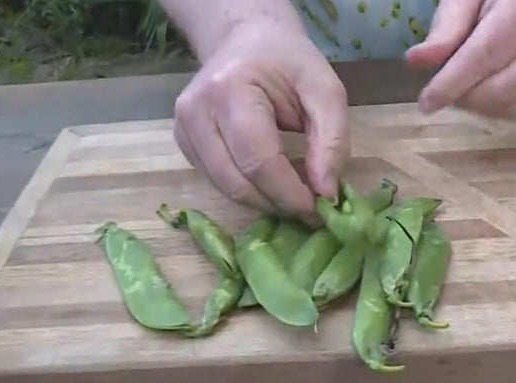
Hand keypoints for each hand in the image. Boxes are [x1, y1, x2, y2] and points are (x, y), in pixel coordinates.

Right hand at [173, 18, 348, 221]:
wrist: (247, 40)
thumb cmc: (288, 63)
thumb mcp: (325, 90)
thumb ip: (332, 140)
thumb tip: (326, 193)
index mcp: (230, 90)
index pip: (258, 160)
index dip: (290, 193)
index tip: (321, 209)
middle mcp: (196, 111)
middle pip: (237, 182)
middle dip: (278, 203)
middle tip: (311, 209)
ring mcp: (183, 128)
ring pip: (225, 189)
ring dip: (264, 201)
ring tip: (295, 194)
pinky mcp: (183, 142)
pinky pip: (217, 182)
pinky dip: (249, 190)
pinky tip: (272, 180)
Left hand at [405, 0, 515, 118]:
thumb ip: (448, 25)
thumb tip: (416, 61)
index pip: (485, 55)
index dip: (452, 83)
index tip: (426, 103)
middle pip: (503, 88)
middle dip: (467, 98)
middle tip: (447, 88)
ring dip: (485, 106)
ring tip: (468, 86)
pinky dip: (506, 104)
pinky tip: (493, 84)